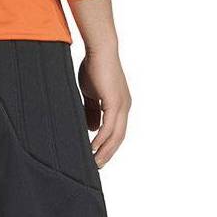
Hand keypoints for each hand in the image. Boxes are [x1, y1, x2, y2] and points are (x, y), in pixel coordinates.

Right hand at [78, 48, 131, 165]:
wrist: (99, 50)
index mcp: (120, 105)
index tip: (97, 157)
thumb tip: (92, 129)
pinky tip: (92, 148)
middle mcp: (124, 107)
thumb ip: (92, 111)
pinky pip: (109, 127)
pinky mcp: (115, 102)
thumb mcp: (91, 94)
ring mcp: (122, 105)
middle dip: (108, 153)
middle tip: (97, 166)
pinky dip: (101, 140)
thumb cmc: (94, 67)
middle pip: (119, 138)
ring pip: (116, 136)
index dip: (108, 146)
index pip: (116, 131)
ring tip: (94, 162)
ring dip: (105, 151)